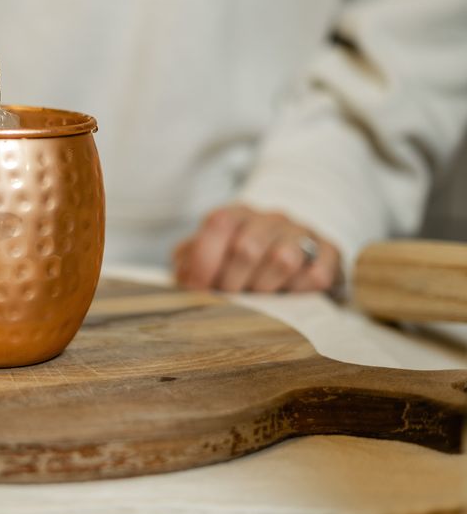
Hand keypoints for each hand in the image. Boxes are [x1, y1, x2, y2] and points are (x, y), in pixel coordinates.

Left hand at [173, 205, 341, 293]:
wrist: (295, 252)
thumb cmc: (241, 261)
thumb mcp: (210, 255)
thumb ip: (189, 261)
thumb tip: (183, 277)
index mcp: (238, 214)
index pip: (219, 223)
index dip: (204, 259)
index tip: (197, 288)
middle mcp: (271, 218)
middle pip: (247, 247)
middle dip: (232, 283)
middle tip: (228, 299)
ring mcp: (303, 233)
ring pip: (283, 258)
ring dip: (264, 287)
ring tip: (257, 298)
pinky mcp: (330, 253)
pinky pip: (316, 275)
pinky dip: (298, 291)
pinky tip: (288, 296)